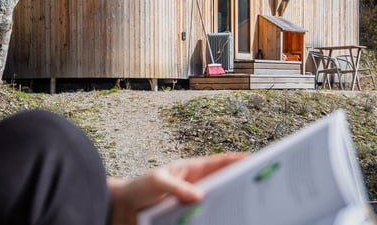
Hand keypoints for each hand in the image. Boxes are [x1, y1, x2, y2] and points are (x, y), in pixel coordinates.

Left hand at [107, 152, 245, 224]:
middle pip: (221, 181)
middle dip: (237, 180)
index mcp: (189, 170)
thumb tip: (200, 195)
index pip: (217, 163)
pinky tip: (220, 220)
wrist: (122, 209)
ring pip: (215, 200)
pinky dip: (212, 217)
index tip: (253, 158)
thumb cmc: (137, 188)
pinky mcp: (185, 216)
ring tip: (243, 205)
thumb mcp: (157, 182)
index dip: (235, 160)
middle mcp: (193, 185)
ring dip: (226, 202)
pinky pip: (204, 216)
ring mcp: (190, 201)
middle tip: (255, 182)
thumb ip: (177, 187)